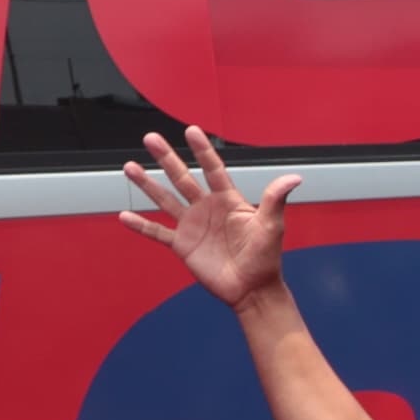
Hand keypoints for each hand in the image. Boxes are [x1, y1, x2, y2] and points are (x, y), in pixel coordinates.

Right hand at [116, 126, 300, 308]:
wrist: (252, 289)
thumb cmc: (265, 258)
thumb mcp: (272, 226)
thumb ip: (275, 200)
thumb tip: (294, 177)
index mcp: (228, 201)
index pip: (213, 169)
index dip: (202, 150)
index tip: (191, 130)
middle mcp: (207, 209)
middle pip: (183, 178)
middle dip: (167, 158)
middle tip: (150, 138)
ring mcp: (193, 226)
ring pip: (165, 200)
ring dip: (148, 184)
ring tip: (130, 166)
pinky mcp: (183, 246)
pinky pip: (158, 233)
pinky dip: (141, 225)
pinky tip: (125, 215)